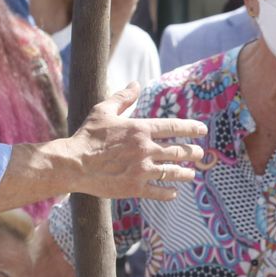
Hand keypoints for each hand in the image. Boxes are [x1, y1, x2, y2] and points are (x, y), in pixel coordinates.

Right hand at [66, 85, 206, 201]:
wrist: (73, 164)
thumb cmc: (87, 136)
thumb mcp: (103, 111)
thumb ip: (122, 98)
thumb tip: (136, 84)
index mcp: (140, 129)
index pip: (174, 127)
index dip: (191, 128)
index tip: (203, 130)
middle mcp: (146, 149)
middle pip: (179, 151)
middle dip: (193, 152)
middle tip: (199, 154)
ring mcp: (142, 170)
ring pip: (173, 172)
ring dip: (186, 173)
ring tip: (191, 173)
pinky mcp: (135, 188)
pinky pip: (159, 191)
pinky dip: (169, 192)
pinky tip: (174, 192)